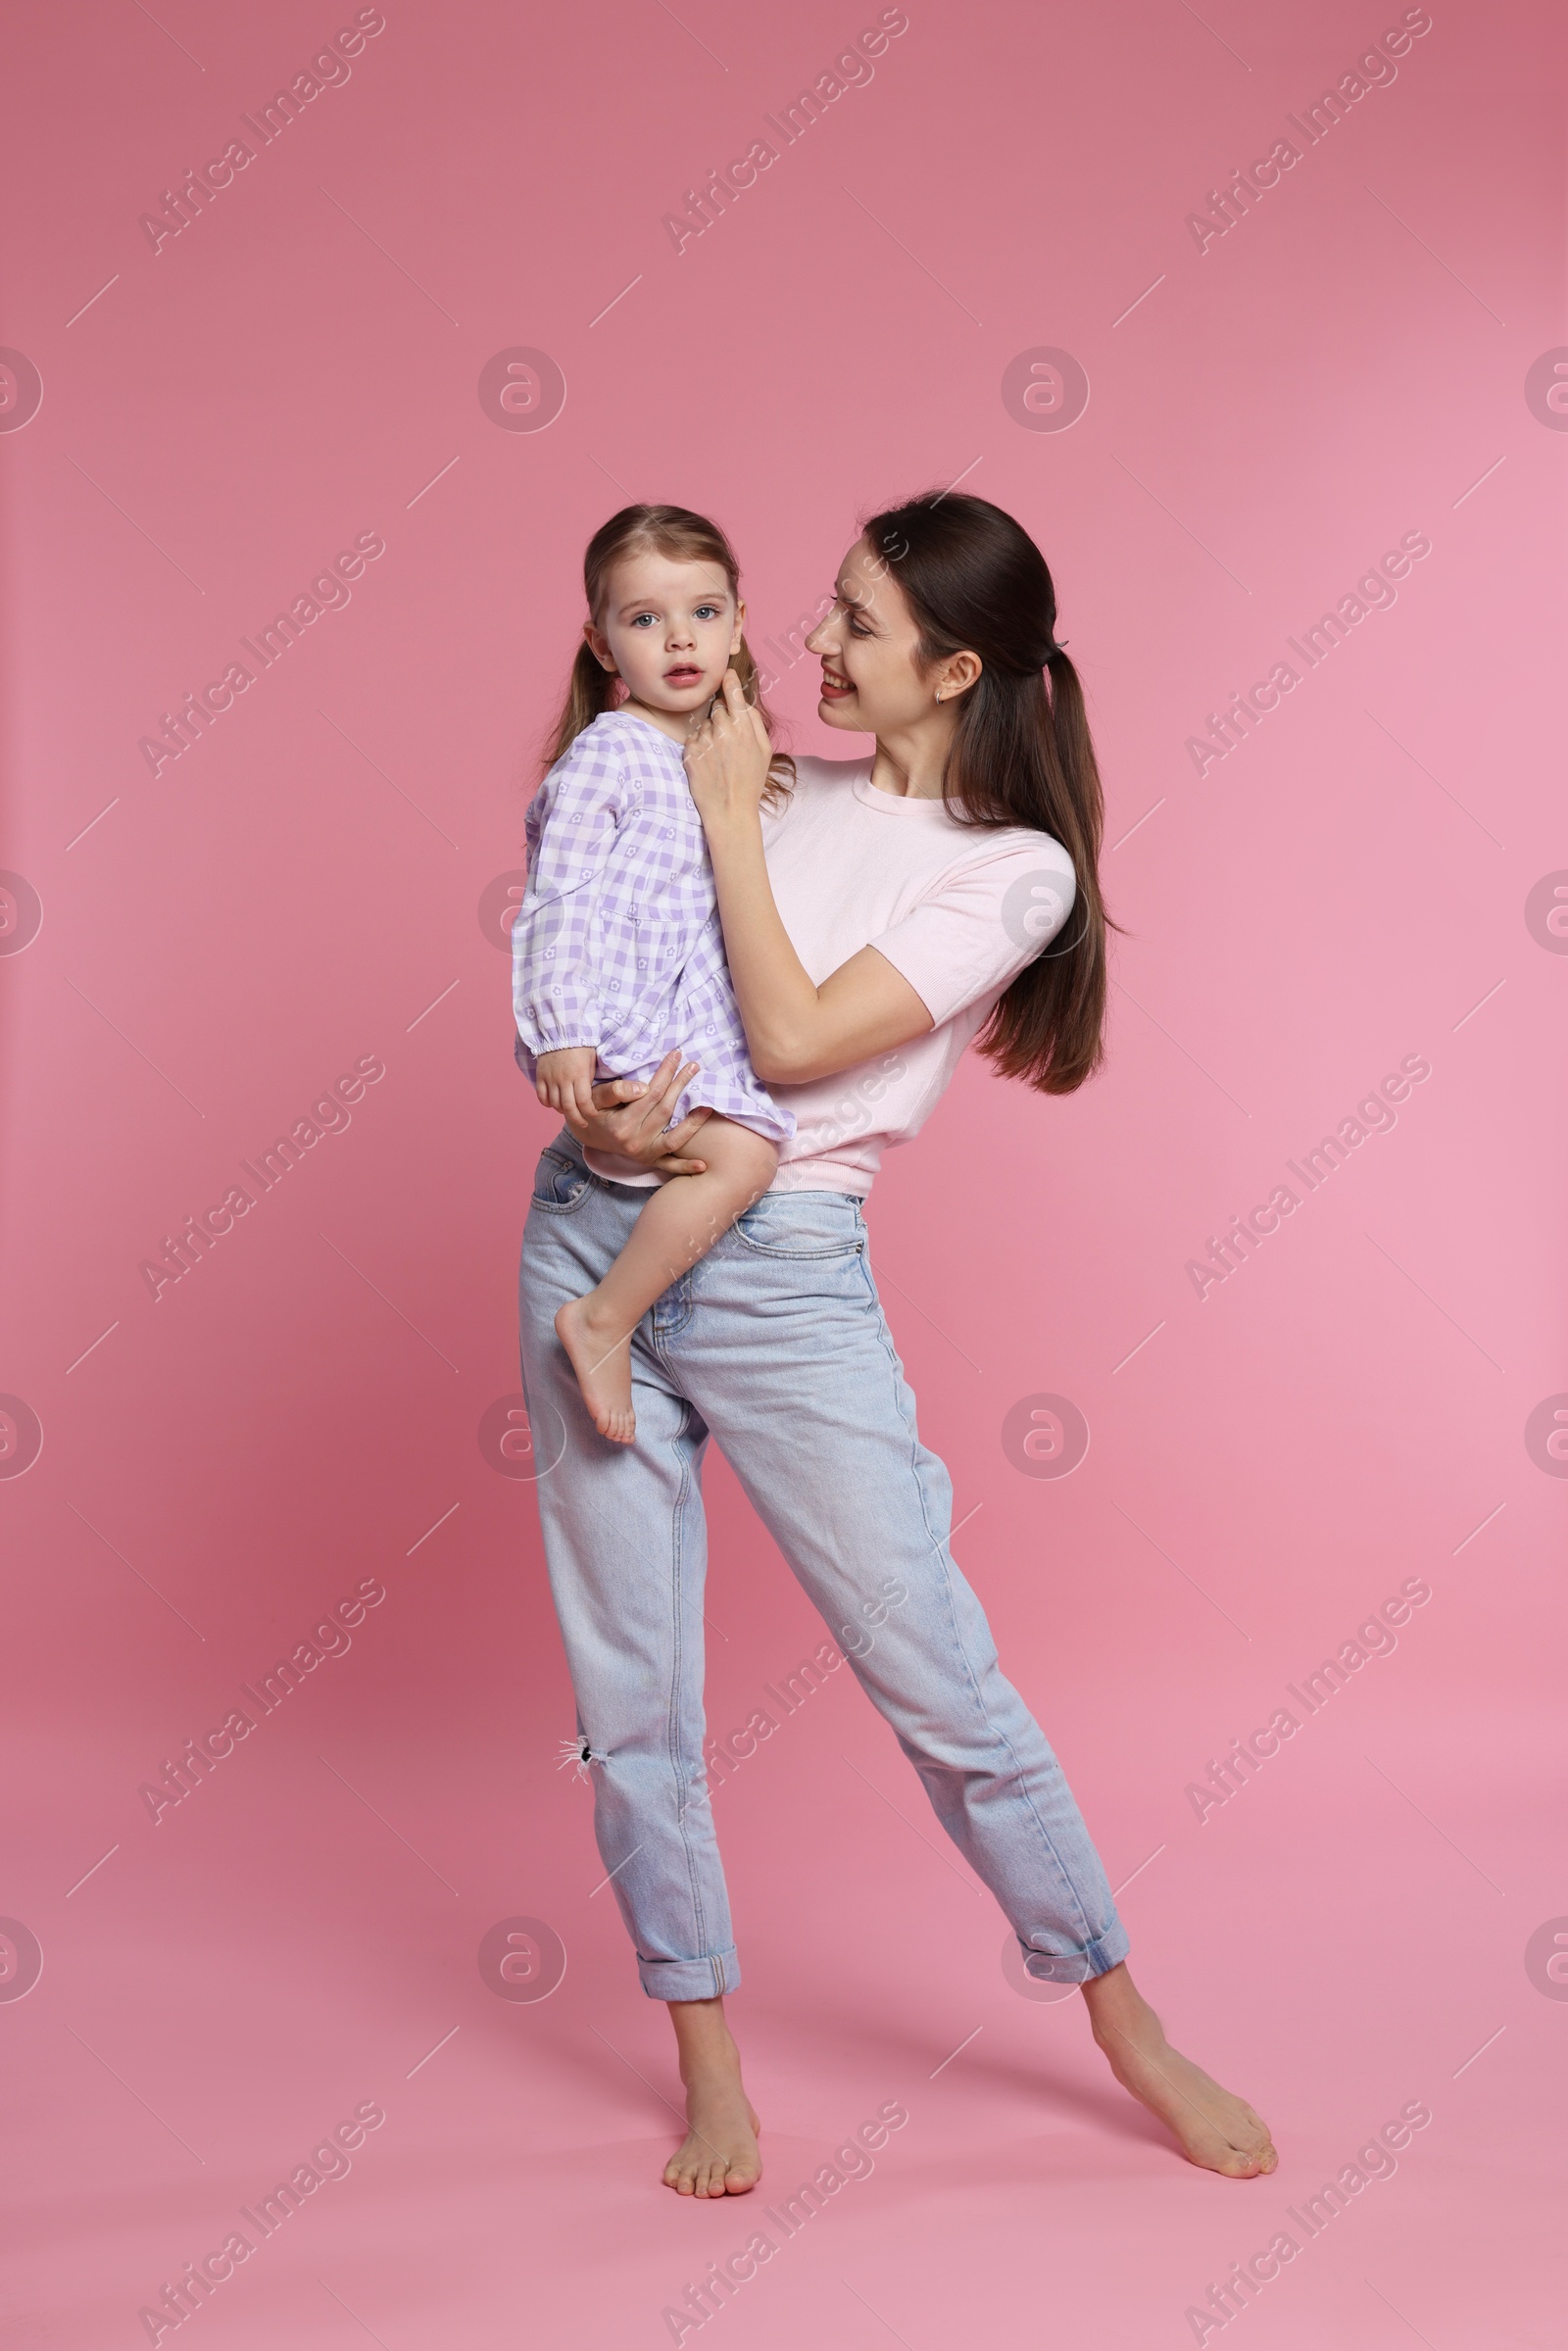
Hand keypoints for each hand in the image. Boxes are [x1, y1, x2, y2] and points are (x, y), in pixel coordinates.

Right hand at [535, 1047, 600, 1123]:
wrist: (561, 1031)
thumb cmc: (581, 1045)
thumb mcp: (591, 1061)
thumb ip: (589, 1079)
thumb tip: (588, 1097)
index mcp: (579, 1075)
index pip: (584, 1102)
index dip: (589, 1113)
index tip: (593, 1116)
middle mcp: (564, 1079)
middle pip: (568, 1107)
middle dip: (577, 1119)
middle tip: (582, 1123)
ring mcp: (550, 1078)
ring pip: (554, 1103)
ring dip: (562, 1110)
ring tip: (569, 1110)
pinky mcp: (540, 1076)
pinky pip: (541, 1095)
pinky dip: (547, 1103)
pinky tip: (553, 1103)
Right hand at [559, 1050, 711, 1176]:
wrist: (586, 1134)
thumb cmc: (592, 1111)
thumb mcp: (594, 1098)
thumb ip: (615, 1091)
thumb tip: (642, 1087)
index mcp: (622, 1125)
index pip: (651, 1095)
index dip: (666, 1074)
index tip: (676, 1056)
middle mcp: (635, 1142)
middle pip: (665, 1110)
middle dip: (680, 1086)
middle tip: (693, 1066)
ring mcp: (643, 1154)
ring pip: (674, 1138)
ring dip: (693, 1123)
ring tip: (708, 1105)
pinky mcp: (648, 1161)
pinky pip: (669, 1165)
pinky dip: (685, 1166)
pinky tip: (703, 1164)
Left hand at [683, 668, 773, 829]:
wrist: (729, 810)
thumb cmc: (750, 782)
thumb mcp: (765, 752)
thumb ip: (756, 723)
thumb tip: (745, 703)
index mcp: (745, 727)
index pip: (733, 692)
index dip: (729, 681)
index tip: (726, 674)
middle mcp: (724, 730)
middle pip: (717, 707)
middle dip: (721, 717)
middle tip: (727, 740)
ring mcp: (705, 740)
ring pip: (704, 724)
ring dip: (709, 734)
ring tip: (718, 757)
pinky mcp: (690, 752)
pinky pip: (693, 739)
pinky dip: (698, 747)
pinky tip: (708, 764)